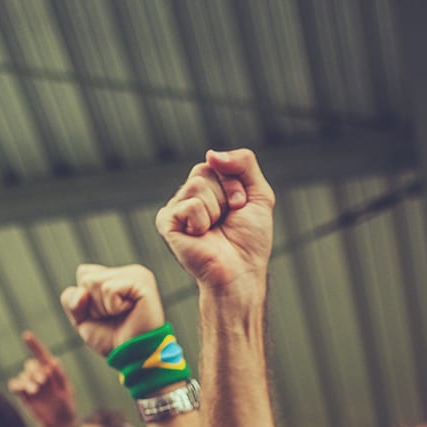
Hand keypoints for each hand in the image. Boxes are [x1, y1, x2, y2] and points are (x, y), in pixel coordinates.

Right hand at [9, 332, 77, 426]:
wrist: (59, 424)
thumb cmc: (67, 406)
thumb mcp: (67, 391)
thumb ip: (60, 376)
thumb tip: (54, 360)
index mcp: (51, 372)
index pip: (41, 355)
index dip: (34, 344)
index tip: (26, 335)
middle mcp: (40, 376)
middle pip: (30, 365)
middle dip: (34, 371)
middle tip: (42, 381)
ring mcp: (31, 385)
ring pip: (23, 376)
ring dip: (28, 381)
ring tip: (34, 391)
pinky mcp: (23, 395)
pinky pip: (15, 385)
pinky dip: (16, 385)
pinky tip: (19, 388)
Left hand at [60, 263, 165, 358]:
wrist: (135, 358)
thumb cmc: (114, 341)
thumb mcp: (82, 320)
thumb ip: (70, 300)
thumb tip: (82, 292)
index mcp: (118, 276)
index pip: (83, 273)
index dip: (85, 300)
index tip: (105, 315)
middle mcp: (128, 272)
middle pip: (86, 278)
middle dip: (93, 305)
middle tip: (114, 318)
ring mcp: (137, 275)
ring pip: (95, 282)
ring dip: (103, 308)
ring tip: (122, 315)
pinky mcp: (142, 282)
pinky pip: (110, 289)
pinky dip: (113, 307)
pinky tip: (130, 311)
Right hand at [155, 148, 274, 297]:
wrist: (241, 273)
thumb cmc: (249, 242)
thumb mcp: (260, 194)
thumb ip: (244, 162)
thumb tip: (211, 154)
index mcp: (209, 188)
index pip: (216, 163)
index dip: (235, 184)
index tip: (240, 207)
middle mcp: (190, 196)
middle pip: (204, 170)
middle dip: (226, 193)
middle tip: (228, 220)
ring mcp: (177, 209)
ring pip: (196, 185)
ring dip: (215, 209)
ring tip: (215, 229)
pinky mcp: (166, 223)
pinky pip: (188, 205)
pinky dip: (202, 221)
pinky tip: (201, 236)